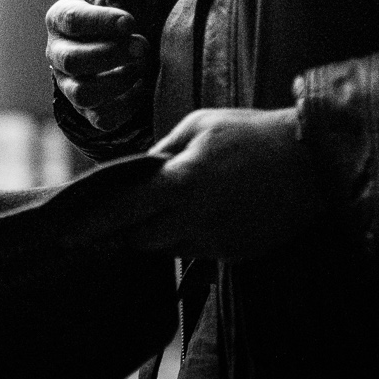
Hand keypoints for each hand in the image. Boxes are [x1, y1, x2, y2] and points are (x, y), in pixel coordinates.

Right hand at [45, 0, 168, 132]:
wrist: (132, 36)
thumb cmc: (122, 3)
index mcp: (61, 18)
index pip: (71, 21)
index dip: (101, 22)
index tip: (131, 23)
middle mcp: (58, 53)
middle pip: (71, 60)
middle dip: (110, 54)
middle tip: (142, 47)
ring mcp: (70, 84)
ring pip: (82, 94)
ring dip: (118, 81)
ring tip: (142, 67)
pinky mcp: (89, 110)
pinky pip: (102, 118)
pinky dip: (127, 106)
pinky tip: (143, 87)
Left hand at [71, 108, 325, 261]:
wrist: (313, 162)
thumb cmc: (252, 133)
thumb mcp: (200, 125)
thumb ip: (162, 151)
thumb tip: (135, 172)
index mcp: (182, 183)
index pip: (122, 212)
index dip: (91, 226)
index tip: (65, 235)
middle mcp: (195, 220)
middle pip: (139, 239)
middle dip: (119, 234)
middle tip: (94, 231)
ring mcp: (217, 241)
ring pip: (167, 247)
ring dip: (152, 235)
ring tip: (149, 216)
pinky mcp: (235, 253)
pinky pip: (196, 250)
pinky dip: (185, 236)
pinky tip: (192, 216)